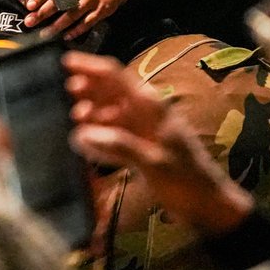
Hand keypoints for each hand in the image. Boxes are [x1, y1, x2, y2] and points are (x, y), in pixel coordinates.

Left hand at [23, 0, 129, 39]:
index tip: (30, 6)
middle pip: (58, 2)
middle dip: (42, 13)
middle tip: (30, 22)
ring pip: (71, 15)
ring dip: (57, 25)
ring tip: (45, 33)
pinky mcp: (101, 10)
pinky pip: (87, 22)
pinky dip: (76, 30)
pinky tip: (67, 36)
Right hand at [65, 51, 252, 233]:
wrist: (209, 207)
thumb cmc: (185, 182)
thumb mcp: (154, 164)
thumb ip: (119, 146)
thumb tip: (81, 133)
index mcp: (150, 106)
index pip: (114, 76)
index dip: (89, 66)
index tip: (63, 62)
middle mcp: (143, 111)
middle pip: (109, 90)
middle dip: (85, 90)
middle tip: (60, 95)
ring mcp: (141, 128)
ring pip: (108, 111)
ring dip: (90, 113)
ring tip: (69, 119)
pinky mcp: (139, 146)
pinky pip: (112, 133)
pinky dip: (98, 134)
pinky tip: (82, 141)